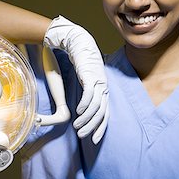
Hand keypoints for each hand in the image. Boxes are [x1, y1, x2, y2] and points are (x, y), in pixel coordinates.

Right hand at [43, 16, 108, 143]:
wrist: (75, 39)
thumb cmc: (77, 58)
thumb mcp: (81, 77)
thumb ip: (81, 90)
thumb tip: (74, 104)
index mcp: (101, 87)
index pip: (105, 112)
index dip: (100, 127)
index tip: (93, 139)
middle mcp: (102, 85)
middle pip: (102, 112)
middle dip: (93, 127)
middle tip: (84, 136)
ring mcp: (98, 81)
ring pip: (96, 106)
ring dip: (87, 119)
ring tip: (78, 127)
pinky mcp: (90, 76)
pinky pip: (89, 95)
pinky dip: (85, 105)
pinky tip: (78, 112)